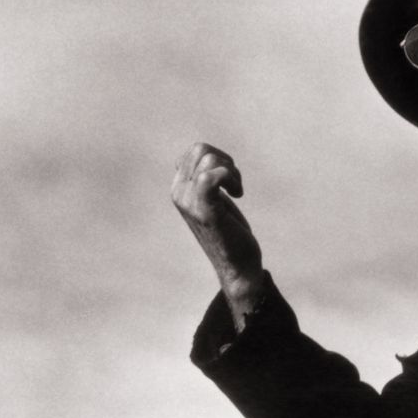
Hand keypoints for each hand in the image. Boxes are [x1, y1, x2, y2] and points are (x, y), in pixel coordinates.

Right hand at [170, 142, 264, 324]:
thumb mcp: (214, 201)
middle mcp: (178, 193)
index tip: (228, 180)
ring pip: (209, 160)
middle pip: (201, 150)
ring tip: (236, 190)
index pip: (195, 150)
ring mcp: (188, 202)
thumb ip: (205, 179)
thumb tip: (206, 155)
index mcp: (179, 188)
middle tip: (234, 185)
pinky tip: (238, 193)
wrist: (238, 267)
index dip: (219, 158)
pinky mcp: (204, 211)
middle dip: (226, 161)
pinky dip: (230, 178)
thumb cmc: (231, 233)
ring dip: (232, 172)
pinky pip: (211, 177)